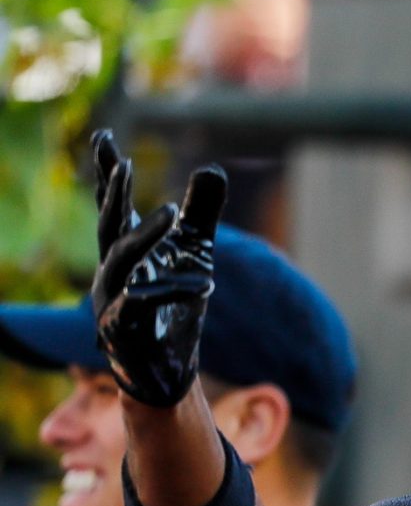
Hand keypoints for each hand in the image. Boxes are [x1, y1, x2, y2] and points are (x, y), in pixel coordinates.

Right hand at [88, 129, 227, 406]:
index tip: (103, 137)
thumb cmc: (174, 307)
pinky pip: (142, 306)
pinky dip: (172, 291)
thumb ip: (201, 214)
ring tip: (172, 211)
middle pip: (108, 225)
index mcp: (123, 250)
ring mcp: (112, 300)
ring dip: (144, 235)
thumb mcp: (194, 255)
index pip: (112, 206)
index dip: (106, 174)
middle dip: (114, 195)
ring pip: (122, 261)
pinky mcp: (124, 330)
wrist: (165, 367)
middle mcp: (111, 271)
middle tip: (123, 163)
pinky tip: (203, 284)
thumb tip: (212, 169)